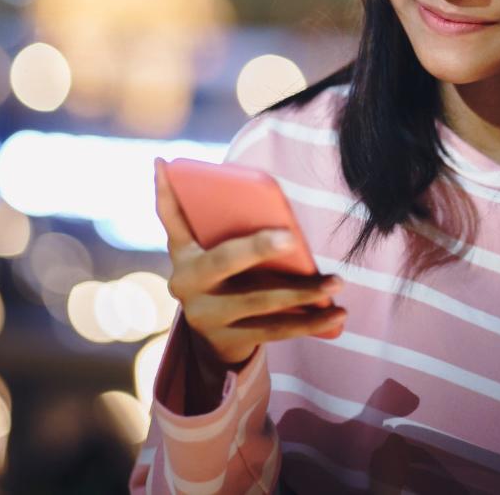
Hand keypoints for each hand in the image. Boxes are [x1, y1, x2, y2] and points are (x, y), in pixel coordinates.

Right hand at [154, 157, 346, 367]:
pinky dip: (309, 323)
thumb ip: (223, 222)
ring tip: (336, 282)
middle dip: (257, 248)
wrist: (214, 336)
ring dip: (303, 293)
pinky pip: (276, 331)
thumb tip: (249, 189)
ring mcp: (206, 316)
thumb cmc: (224, 275)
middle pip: (223, 260)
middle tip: (292, 236)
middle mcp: (186, 284)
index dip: (164, 191)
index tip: (163, 161)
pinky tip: (336, 315)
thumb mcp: (213, 249)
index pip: (170, 215)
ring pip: (259, 301)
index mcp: (183, 252)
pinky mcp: (230, 339)